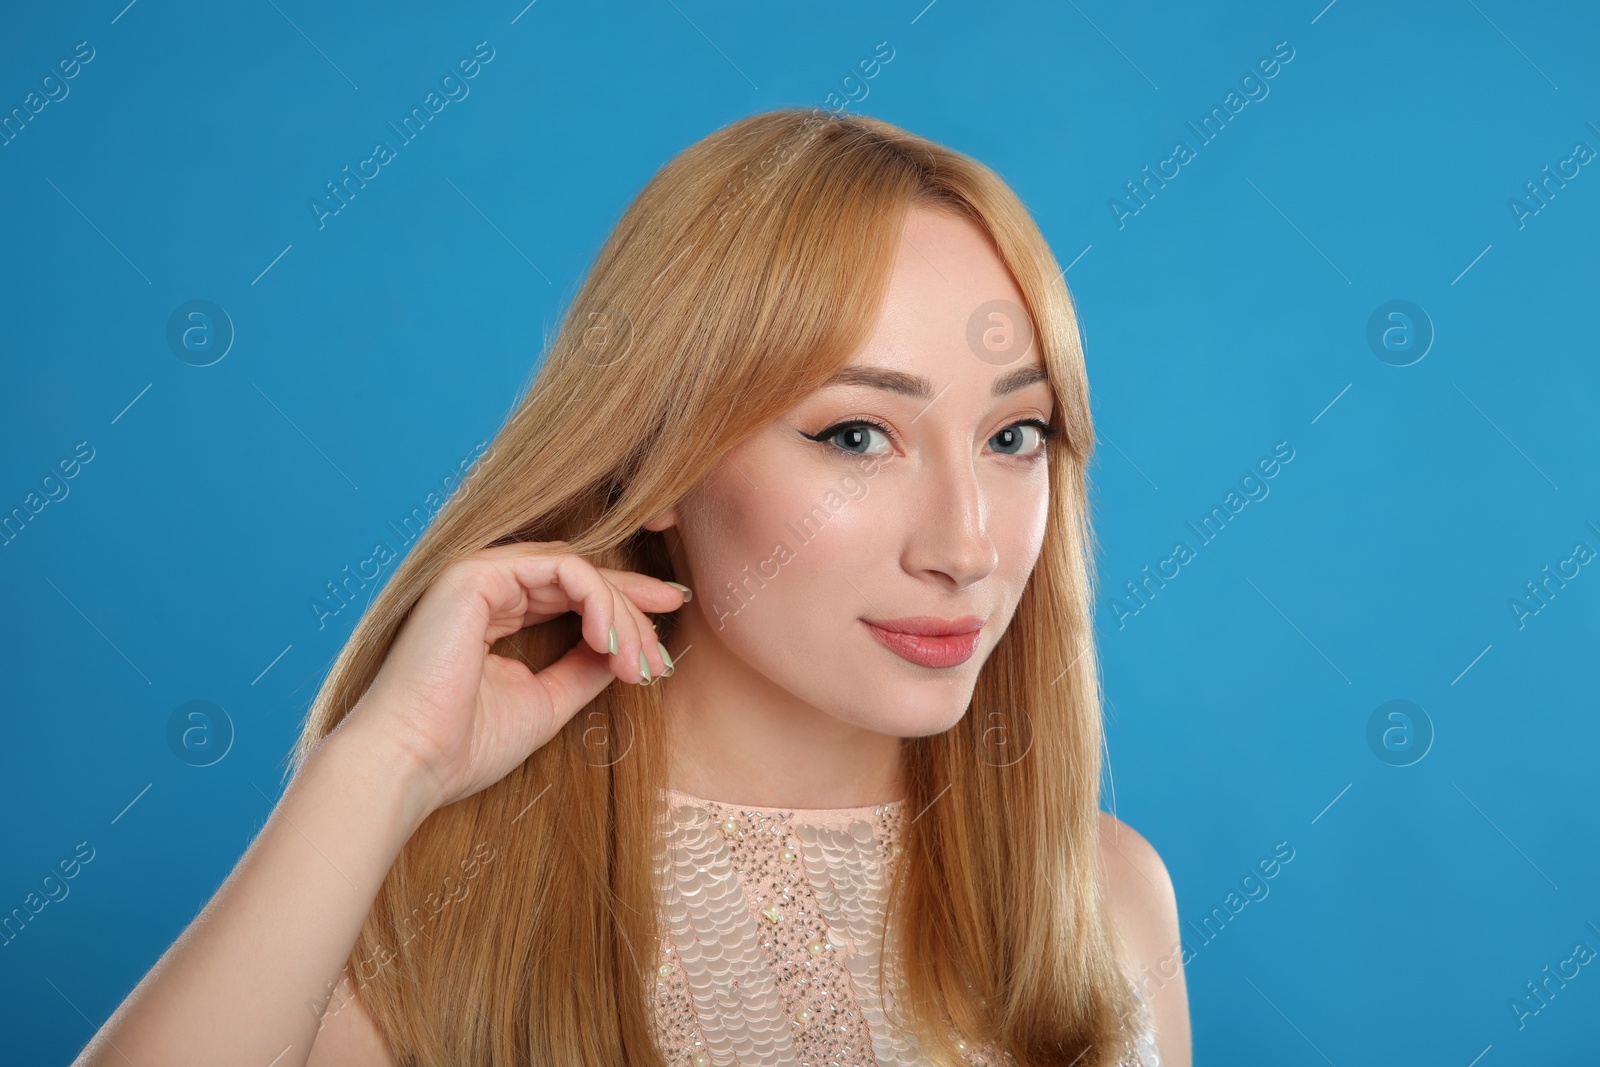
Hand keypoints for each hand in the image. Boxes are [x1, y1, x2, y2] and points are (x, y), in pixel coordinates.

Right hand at [338, 541, 685, 813]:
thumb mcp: (546, 701)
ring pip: (578, 571)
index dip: (625, 609)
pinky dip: (598, 600)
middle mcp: (486, 585)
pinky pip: (562, 568)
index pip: (573, 595)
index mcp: (495, 612)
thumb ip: (585, 668)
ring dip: (620, 615)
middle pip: (582, 578)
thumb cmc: (464, 745)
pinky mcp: (476, 573)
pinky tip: (609, 642)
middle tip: (660, 660)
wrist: (410, 764)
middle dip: (633, 614)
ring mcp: (479, 573)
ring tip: (637, 664)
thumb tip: (628, 651)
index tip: (666, 637)